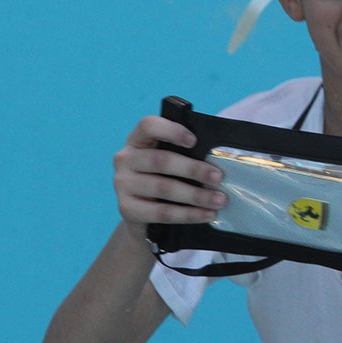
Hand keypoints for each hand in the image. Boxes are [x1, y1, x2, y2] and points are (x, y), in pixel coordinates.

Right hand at [112, 116, 226, 242]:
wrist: (143, 216)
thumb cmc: (163, 179)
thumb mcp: (170, 163)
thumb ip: (185, 155)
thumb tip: (217, 162)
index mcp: (138, 140)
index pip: (148, 126)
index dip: (171, 131)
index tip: (194, 141)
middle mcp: (126, 159)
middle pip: (161, 160)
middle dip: (194, 169)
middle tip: (218, 177)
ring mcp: (123, 184)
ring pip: (164, 188)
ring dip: (196, 195)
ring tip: (219, 200)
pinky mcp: (127, 208)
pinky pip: (162, 212)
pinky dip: (188, 214)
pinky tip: (206, 214)